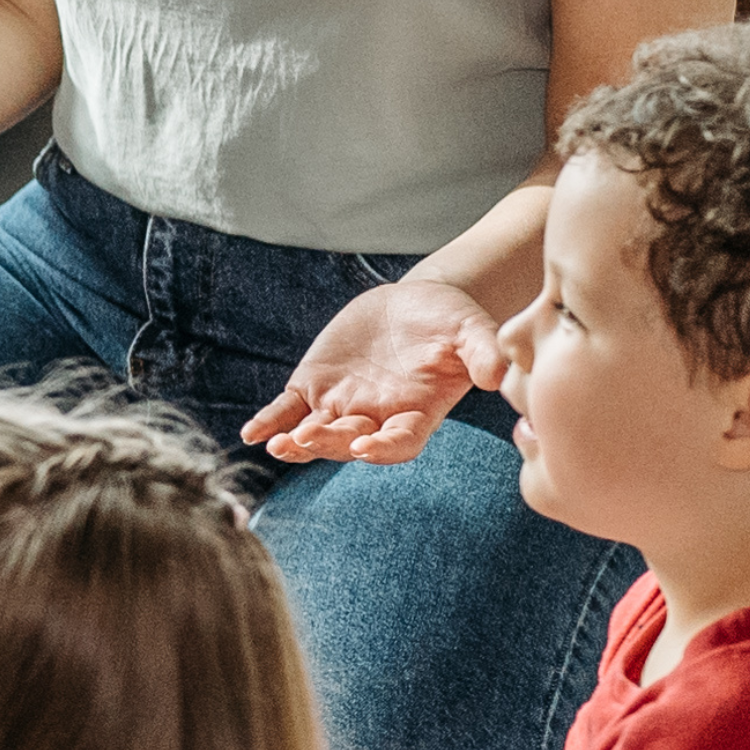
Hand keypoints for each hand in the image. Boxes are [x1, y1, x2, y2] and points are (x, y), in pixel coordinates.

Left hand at [247, 279, 500, 465]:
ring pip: (315, 431)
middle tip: (307, 440)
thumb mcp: (472, 330)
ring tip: (278, 445)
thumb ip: (482, 352)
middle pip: (350, 440)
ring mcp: (342, 404)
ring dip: (296, 441)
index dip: (383, 447)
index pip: (400, 441)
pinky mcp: (314, 386)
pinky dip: (269, 420)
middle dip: (330, 443)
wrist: (416, 302)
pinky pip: (287, 409)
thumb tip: (498, 374)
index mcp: (416, 412)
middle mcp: (376, 416)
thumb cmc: (451, 321)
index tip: (366, 446)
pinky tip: (251, 433)